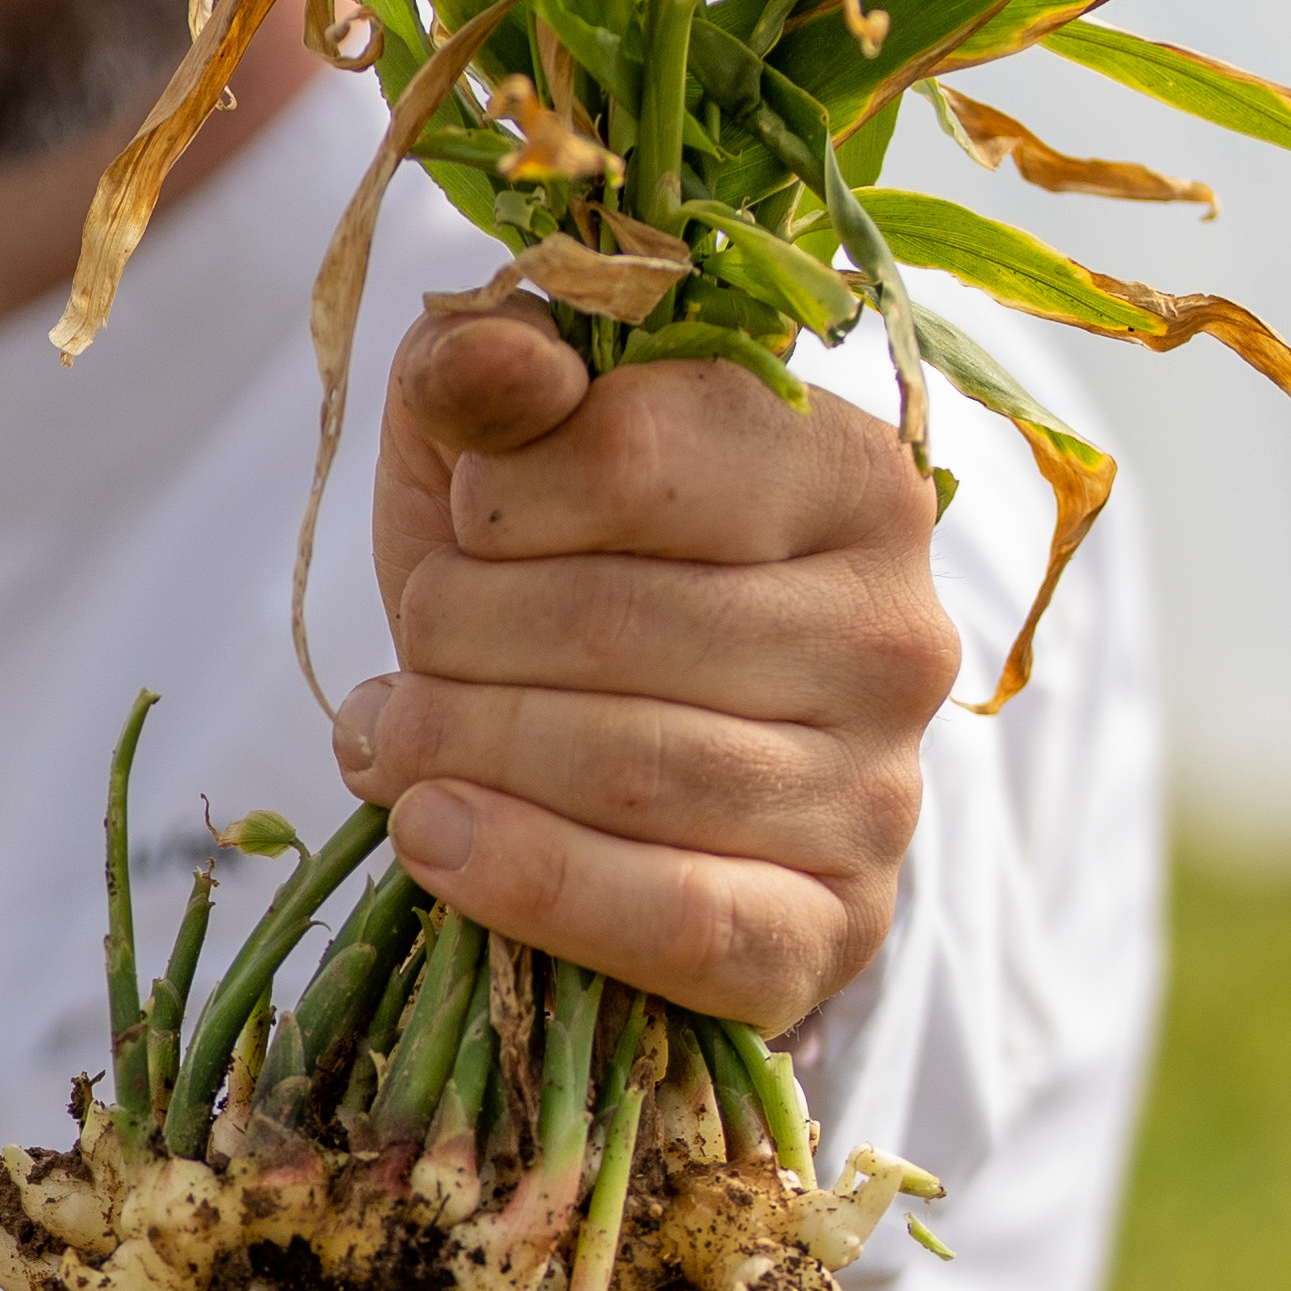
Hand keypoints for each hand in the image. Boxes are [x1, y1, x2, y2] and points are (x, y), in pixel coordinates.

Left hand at [332, 296, 960, 1030]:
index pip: (636, 452)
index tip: (462, 527)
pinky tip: (433, 836)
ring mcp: (882, 792)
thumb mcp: (505, 456)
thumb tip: (485, 360)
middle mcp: (898, 629)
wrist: (623, 792)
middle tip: (406, 656)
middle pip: (614, 622)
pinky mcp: (834, 930)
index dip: (496, 495)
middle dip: (454, 637)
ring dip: (461, 750)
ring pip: (628, 766)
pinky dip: (525, 877)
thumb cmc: (562, 588)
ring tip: (391, 742)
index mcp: (851, 472)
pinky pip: (675, 918)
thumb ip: (490, 373)